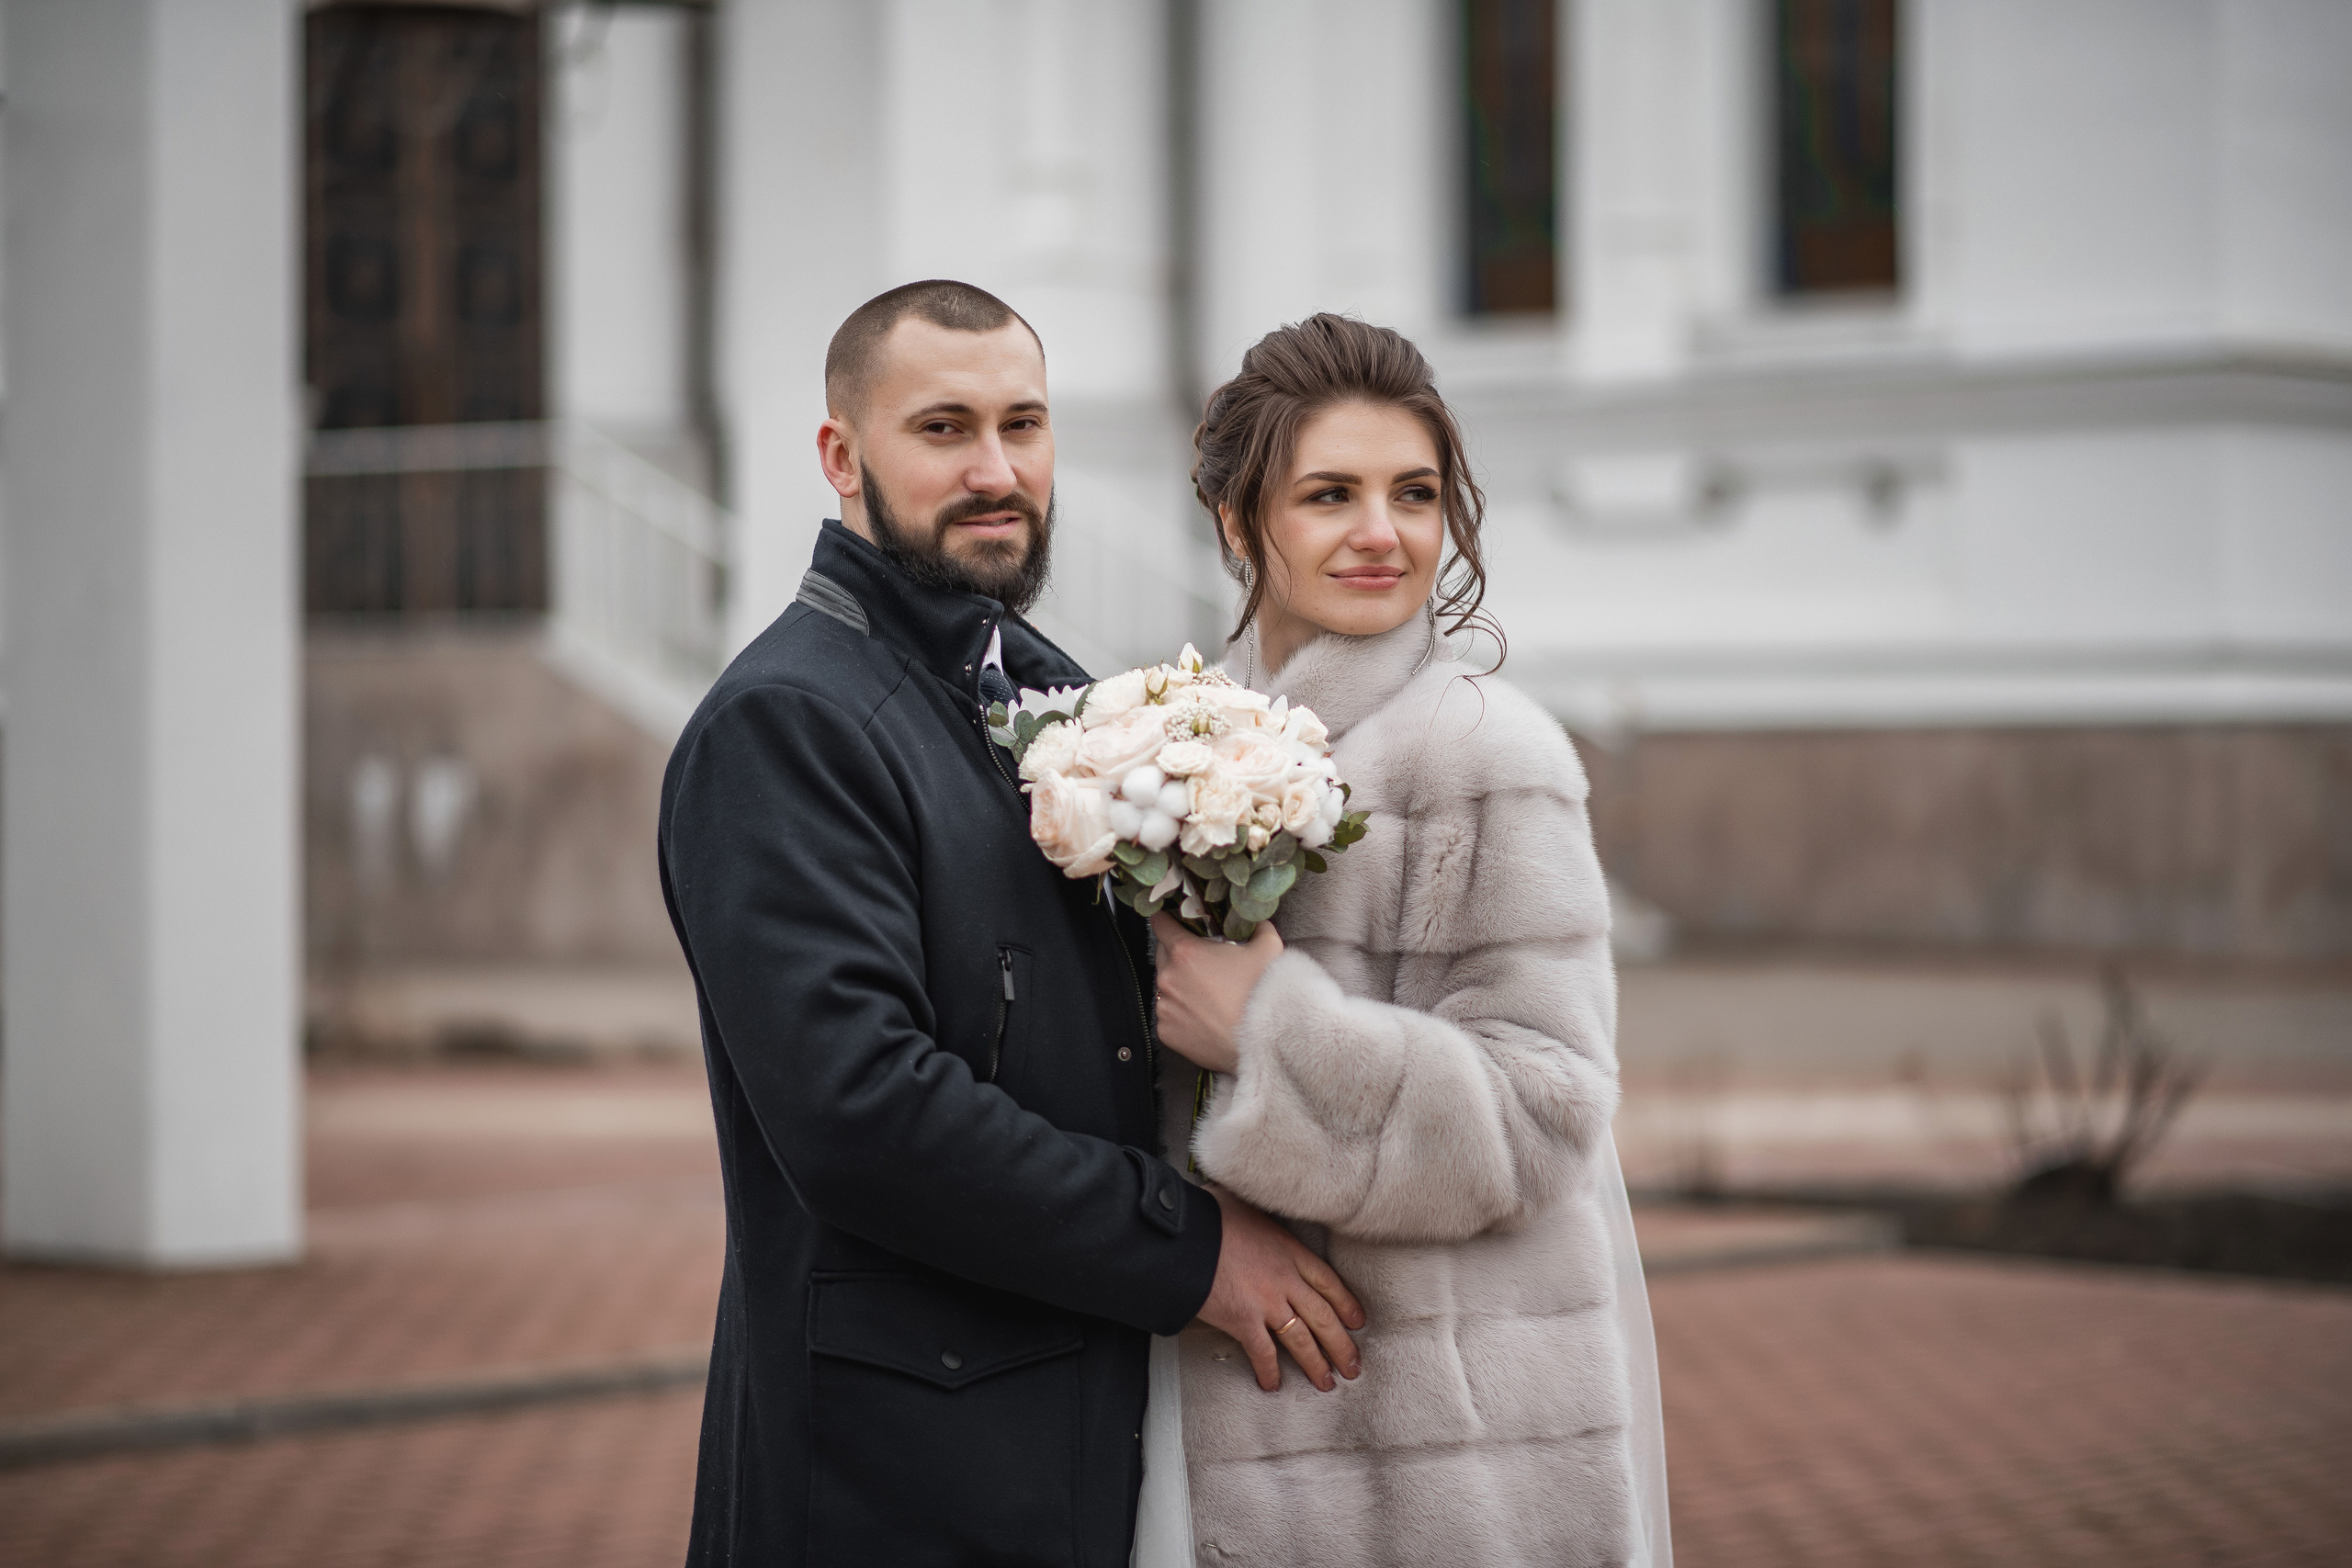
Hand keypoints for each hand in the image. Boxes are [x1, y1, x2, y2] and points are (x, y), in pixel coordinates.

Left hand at [1151, 913, 1282, 1075]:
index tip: (1175, 922)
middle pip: (1162, 955)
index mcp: (1185, 952)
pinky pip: (1168, 1015)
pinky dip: (1181, 1013)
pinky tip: (1203, 1017)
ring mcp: (1164, 1007)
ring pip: (1165, 987)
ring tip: (1206, 994)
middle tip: (1201, 961)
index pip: (1160, 924)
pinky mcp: (1165, 1032)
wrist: (1261, 1043)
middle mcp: (1167, 978)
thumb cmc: (1263, 993)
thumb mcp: (1269, 947)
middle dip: (1177, 954)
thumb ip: (1258, 927)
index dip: (1168, 920)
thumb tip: (1256, 921)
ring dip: (1179, 985)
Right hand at [1195, 1185, 1364, 1392]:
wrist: (1186, 1235)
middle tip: (1352, 1366)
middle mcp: (1285, 1279)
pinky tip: (1272, 1384)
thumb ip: (1259, 1218)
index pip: (1328, 1281)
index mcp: (1290, 1250)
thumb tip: (1251, 1211)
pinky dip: (1269, 1371)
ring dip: (1316, 1365)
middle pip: (1324, 1317)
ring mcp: (1267, 1302)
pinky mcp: (1243, 1321)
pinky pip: (1263, 1354)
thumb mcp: (1246, 1206)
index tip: (1357, 1321)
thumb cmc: (1211, 1216)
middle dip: (1341, 1346)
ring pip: (1301, 1341)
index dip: (1347, 1304)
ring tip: (1326, 1383)